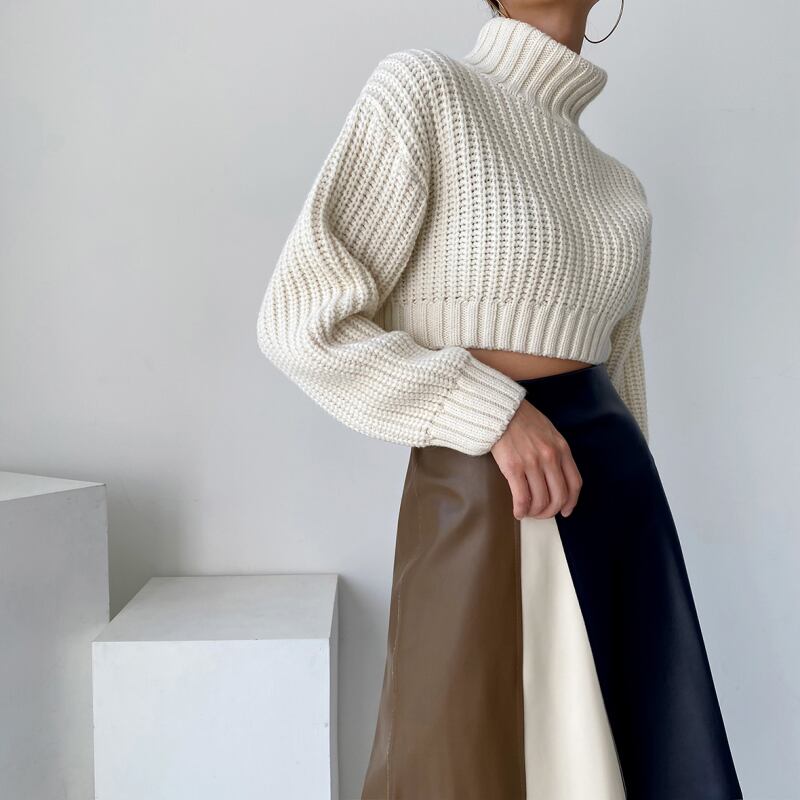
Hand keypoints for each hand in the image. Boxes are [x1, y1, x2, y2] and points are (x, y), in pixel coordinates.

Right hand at [490, 400, 582, 519]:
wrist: (500, 411)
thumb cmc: (522, 420)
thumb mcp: (549, 433)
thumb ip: (556, 453)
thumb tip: (556, 478)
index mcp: (562, 449)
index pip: (574, 484)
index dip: (571, 502)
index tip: (565, 510)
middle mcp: (550, 457)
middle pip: (559, 496)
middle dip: (551, 511)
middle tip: (542, 513)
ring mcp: (532, 463)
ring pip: (540, 500)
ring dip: (535, 512)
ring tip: (528, 512)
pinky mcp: (513, 468)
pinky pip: (522, 498)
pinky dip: (521, 510)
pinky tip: (517, 511)